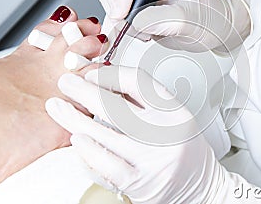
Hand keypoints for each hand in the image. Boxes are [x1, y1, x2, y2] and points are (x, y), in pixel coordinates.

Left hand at [46, 66, 260, 203]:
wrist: (202, 188)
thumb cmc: (186, 151)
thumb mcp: (175, 119)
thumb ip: (146, 102)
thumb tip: (107, 82)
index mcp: (176, 112)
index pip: (139, 83)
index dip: (109, 74)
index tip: (92, 72)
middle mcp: (167, 134)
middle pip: (117, 106)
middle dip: (84, 91)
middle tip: (66, 83)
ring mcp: (153, 160)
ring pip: (106, 134)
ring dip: (75, 118)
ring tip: (58, 107)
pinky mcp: (141, 183)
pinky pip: (107, 165)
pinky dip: (87, 151)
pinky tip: (76, 139)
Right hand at [99, 0, 250, 52]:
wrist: (213, 29)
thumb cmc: (210, 18)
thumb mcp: (195, 21)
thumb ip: (168, 20)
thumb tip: (137, 22)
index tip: (122, 12)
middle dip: (116, 1)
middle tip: (127, 23)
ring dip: (117, 14)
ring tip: (142, 30)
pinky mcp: (134, 1)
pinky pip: (113, 7)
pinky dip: (118, 23)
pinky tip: (138, 32)